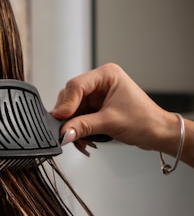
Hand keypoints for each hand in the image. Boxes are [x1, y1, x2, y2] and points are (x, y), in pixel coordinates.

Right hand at [52, 63, 179, 156]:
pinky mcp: (95, 109)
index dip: (66, 104)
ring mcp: (96, 96)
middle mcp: (100, 83)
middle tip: (67, 132)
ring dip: (72, 127)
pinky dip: (77, 130)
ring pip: (72, 110)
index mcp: (106, 75)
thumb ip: (83, 127)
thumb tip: (64, 133)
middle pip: (70, 97)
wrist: (156, 132)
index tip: (59, 120)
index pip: (76, 86)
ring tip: (79, 140)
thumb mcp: (110, 123)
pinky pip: (78, 118)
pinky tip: (82, 139)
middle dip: (68, 117)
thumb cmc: (144, 120)